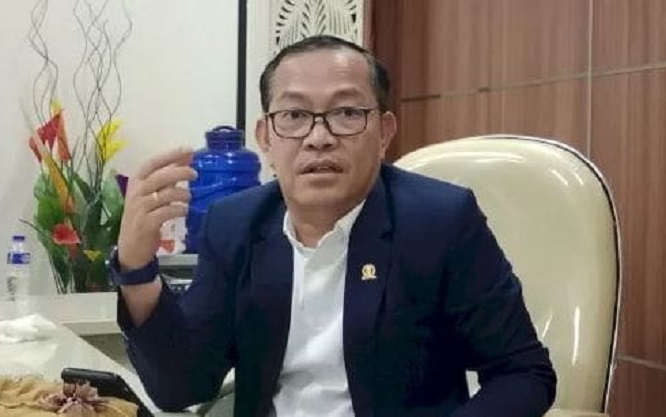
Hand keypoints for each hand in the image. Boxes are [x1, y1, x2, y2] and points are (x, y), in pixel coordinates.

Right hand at [117, 147, 196, 270]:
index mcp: (137, 182)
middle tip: (195, 174)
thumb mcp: (154, 194)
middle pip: (159, 176)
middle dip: (179, 172)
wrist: (131, 248)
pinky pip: (165, 212)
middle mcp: (136, 192)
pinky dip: (178, 209)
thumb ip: (169, 177)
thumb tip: (187, 158)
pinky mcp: (145, 224)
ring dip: (180, 193)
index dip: (171, 155)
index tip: (189, 150)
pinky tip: (184, 210)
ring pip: (163, 194)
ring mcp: (139, 208)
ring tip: (189, 197)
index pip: (153, 163)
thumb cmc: (145, 216)